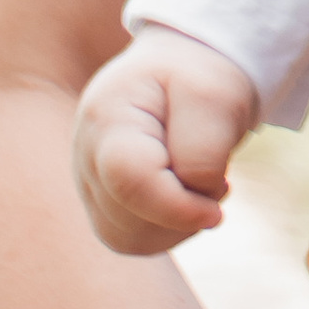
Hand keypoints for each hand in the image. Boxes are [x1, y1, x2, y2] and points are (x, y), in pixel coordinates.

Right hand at [72, 27, 259, 255]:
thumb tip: (192, 204)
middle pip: (129, 219)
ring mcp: (88, 182)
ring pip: (129, 239)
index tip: (222, 196)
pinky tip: (187, 197)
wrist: (181, 68)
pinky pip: (132, 240)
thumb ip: (204, 150)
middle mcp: (86, 154)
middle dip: (184, 211)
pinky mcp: (103, 204)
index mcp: (107, 115)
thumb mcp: (216, 95)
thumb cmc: (199, 77)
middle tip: (218, 177)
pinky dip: (169, 229)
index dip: (178, 205)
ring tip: (202, 183)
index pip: (130, 180)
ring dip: (178, 225)